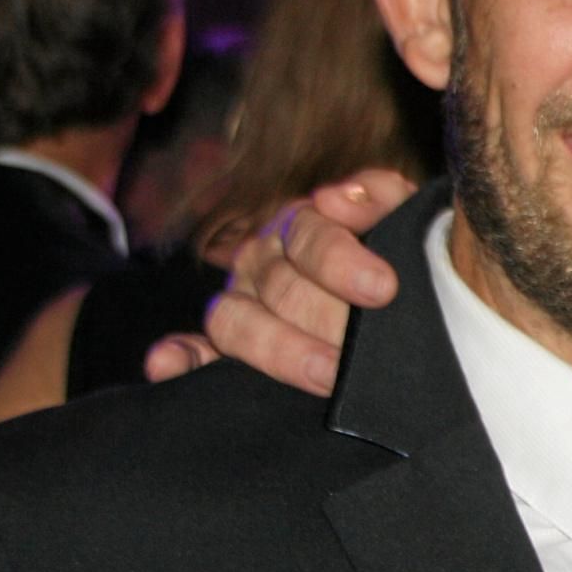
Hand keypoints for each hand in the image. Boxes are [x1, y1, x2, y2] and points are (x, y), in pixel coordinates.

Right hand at [142, 171, 413, 393]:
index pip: (309, 238)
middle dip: (327, 320)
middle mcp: (262, 261)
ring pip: (236, 320)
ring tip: (325, 374)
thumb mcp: (403, 219)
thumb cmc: (401, 257)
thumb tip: (332, 198)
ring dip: (279, 349)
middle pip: (280, 288)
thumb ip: (380, 197)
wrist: (405, 297)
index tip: (382, 288)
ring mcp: (240, 303)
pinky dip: (179, 359)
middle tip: (364, 349)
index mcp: (301, 226)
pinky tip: (167, 364)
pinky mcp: (224, 347)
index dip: (342, 262)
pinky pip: (195, 351)